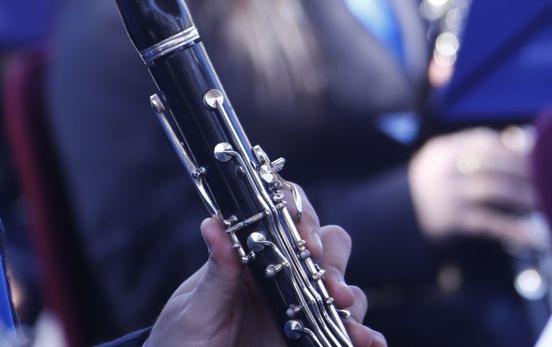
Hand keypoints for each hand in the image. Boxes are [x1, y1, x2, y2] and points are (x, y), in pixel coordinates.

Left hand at [145, 184, 386, 346]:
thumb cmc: (181, 339)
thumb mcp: (194, 308)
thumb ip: (216, 272)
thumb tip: (213, 223)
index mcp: (252, 256)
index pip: (286, 218)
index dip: (303, 217)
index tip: (306, 243)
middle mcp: (281, 277)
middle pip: (327, 247)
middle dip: (334, 261)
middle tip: (331, 288)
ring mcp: (299, 309)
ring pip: (344, 289)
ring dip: (353, 300)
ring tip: (350, 324)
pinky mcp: (309, 341)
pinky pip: (346, 333)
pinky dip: (365, 335)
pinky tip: (370, 342)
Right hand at [408, 126, 539, 248]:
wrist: (396, 216)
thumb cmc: (433, 183)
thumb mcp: (446, 159)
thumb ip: (477, 148)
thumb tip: (520, 139)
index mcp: (446, 148)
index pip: (485, 141)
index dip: (513, 147)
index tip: (539, 153)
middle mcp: (446, 168)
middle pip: (493, 164)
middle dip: (524, 170)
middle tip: (551, 177)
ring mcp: (448, 194)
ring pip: (492, 190)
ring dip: (523, 196)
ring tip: (547, 202)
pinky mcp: (450, 221)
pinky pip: (487, 223)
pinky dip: (512, 229)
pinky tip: (532, 236)